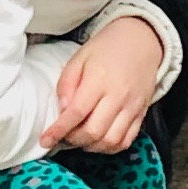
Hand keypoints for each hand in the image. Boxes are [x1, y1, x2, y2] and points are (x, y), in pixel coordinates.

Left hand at [45, 20, 163, 152]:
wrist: (141, 41)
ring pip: (110, 141)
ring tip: (80, 138)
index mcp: (99, 80)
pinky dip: (110, 147)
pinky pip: (126, 141)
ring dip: (91, 146)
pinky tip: (98, 140)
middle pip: (93, 131)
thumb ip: (67, 84)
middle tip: (64, 135)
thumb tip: (62, 111)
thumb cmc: (106, 49)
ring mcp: (132, 107)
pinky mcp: (142, 114)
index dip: (59, 130)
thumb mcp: (79, 58)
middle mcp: (118, 96)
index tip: (45, 140)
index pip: (76, 113)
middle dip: (74, 140)